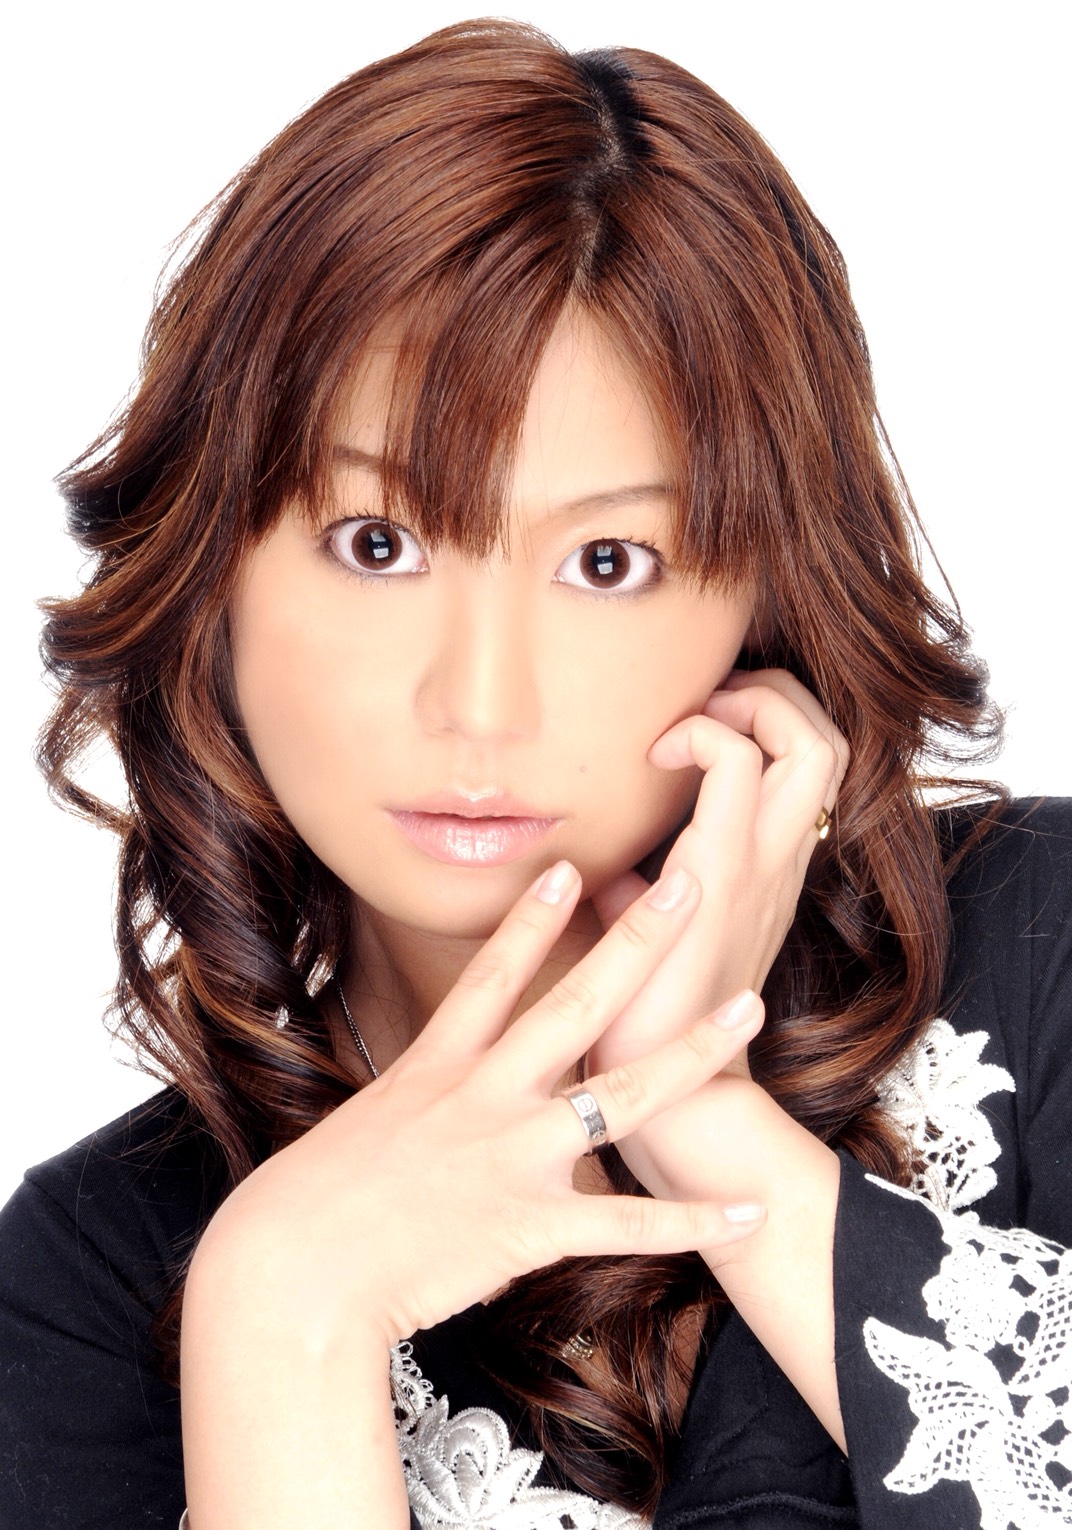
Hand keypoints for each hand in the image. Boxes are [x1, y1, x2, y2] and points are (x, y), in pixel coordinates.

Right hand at [193, 860, 766, 1351]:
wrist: (295, 1272)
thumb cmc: (315, 1202)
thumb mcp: (369, 1125)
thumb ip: (422, 1101)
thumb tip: (444, 1092)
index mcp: (438, 1066)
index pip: (494, 975)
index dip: (534, 918)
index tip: (569, 867)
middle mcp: (485, 1095)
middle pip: (575, 1005)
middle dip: (638, 944)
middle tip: (689, 887)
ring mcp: (514, 1155)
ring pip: (623, 1094)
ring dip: (692, 1052)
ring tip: (749, 1010)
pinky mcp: (532, 1224)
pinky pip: (628, 1222)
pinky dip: (692, 1221)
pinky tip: (745, 1211)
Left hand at [585, 669, 847, 1201]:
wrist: (671, 1102)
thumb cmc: (657, 1024)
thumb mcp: (659, 945)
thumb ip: (644, 898)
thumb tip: (605, 872)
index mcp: (768, 874)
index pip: (814, 765)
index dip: (771, 720)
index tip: (695, 729)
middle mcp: (778, 865)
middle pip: (829, 741)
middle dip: (776, 695)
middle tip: (710, 706)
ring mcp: (758, 870)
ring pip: (806, 746)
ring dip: (752, 707)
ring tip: (691, 723)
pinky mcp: (716, 879)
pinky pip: (734, 772)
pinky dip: (701, 736)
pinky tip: (653, 761)